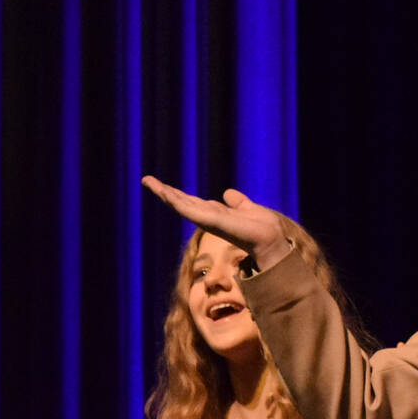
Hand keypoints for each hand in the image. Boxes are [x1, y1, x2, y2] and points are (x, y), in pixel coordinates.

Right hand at [141, 177, 290, 268]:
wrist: (270, 238)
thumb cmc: (262, 228)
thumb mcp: (247, 209)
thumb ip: (238, 202)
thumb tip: (228, 193)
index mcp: (216, 213)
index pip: (192, 202)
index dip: (178, 194)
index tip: (163, 186)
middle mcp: (208, 217)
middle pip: (182, 202)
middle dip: (164, 192)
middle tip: (147, 180)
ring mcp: (207, 219)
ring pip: (180, 204)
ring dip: (164, 193)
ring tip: (149, 181)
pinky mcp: (208, 220)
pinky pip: (188, 209)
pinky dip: (175, 200)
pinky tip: (164, 192)